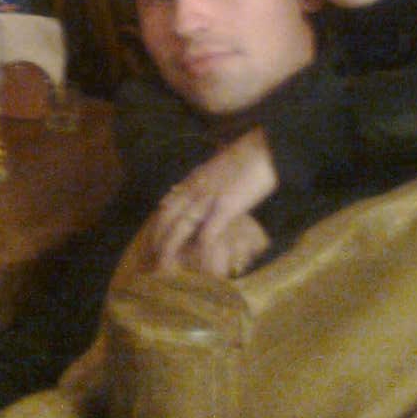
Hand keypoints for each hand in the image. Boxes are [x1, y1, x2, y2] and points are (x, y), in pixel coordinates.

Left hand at [147, 128, 277, 270]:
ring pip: (180, 227)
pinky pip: (207, 234)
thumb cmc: (247, 155)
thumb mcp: (218, 165)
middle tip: (152, 260)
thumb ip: (206, 177)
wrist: (264, 149)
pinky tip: (198, 266)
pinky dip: (200, 251)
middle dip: (157, 239)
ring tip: (164, 268)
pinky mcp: (225, 208)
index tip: (152, 240)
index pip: (168, 203)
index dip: (158, 224)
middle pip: (167, 217)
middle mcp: (195, 188)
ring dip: (170, 249)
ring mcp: (208, 198)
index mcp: (194, 179)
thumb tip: (198, 188)